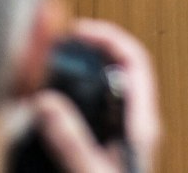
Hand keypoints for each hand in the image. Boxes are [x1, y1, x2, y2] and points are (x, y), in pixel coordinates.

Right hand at [32, 19, 161, 172]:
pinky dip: (71, 110)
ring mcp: (120, 141)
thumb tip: (47, 103)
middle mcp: (134, 128)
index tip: (78, 31)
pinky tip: (46, 116)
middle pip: (115, 73)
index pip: (134, 61)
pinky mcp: (105, 156)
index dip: (108, 38)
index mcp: (141, 124)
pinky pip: (90, 121)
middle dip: (88, 55)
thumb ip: (71, 140)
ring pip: (101, 97)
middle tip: (57, 48)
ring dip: (77, 82)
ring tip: (48, 74)